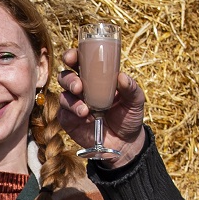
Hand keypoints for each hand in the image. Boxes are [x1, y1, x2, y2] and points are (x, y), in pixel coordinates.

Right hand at [56, 48, 146, 163]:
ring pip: (63, 94)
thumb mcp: (135, 100)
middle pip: (65, 76)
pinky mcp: (69, 120)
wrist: (125, 143)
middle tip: (78, 86)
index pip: (80, 62)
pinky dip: (72, 113)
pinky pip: (64, 113)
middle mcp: (82, 89)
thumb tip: (122, 76)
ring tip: (84, 109)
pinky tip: (85, 117)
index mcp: (96, 78)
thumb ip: (131, 87)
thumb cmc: (129, 116)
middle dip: (68, 78)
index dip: (73, 56)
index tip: (72, 57)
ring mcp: (74, 104)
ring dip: (71, 99)